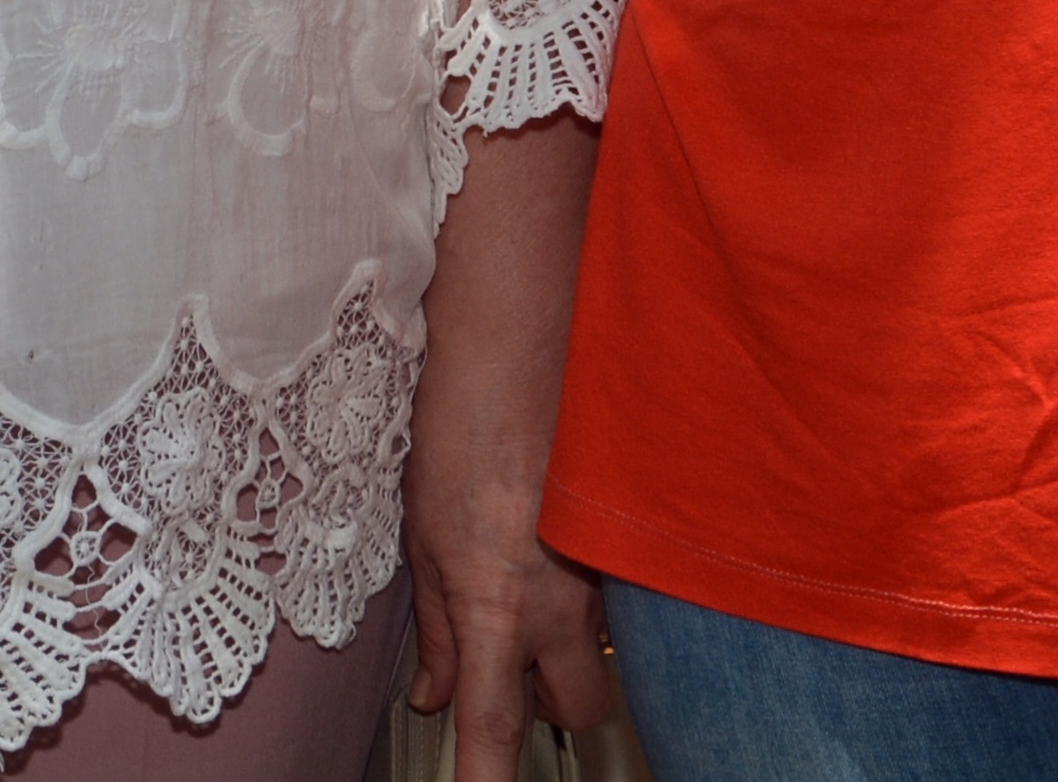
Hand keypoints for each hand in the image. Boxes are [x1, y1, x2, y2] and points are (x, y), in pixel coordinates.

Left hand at [405, 116, 615, 780]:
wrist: (522, 322)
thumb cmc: (460, 412)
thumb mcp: (420, 526)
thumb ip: (434, 623)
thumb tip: (435, 695)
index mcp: (499, 599)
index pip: (498, 727)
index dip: (488, 779)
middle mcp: (566, 597)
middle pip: (578, 710)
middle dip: (549, 706)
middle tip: (509, 658)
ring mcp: (611, 566)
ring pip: (602, 649)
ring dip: (568, 637)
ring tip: (528, 566)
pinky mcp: (637, 531)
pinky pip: (624, 590)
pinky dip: (595, 580)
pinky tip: (565, 531)